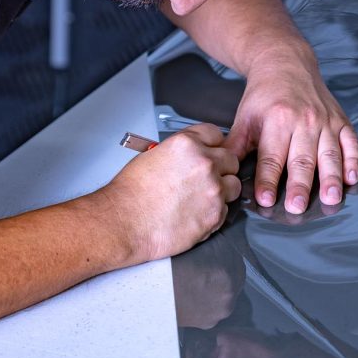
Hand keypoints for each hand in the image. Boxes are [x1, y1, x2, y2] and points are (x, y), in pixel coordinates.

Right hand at [100, 123, 240, 261]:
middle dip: (220, 168)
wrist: (124, 222)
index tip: (210, 152)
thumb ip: (180, 152)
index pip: (216, 134)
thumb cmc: (131, 194)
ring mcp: (213, 189)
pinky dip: (214, 212)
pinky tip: (195, 213)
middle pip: (230, 159)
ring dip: (222, 191)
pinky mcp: (215, 214)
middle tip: (204, 179)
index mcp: (187, 145)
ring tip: (199, 199)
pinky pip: (225, 209)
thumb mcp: (153, 155)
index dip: (212, 145)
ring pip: (233, 185)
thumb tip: (191, 155)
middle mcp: (204, 164)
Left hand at [224, 48, 357, 214]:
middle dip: (300, 185)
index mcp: (277, 120)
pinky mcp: (340, 120)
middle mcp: (304, 120)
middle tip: (297, 207)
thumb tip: (222, 171)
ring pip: (329, 154)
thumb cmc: (264, 96)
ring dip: (331, 178)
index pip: (271, 156)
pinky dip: (353, 161)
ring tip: (331, 199)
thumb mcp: (244, 118)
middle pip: (302, 158)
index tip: (264, 199)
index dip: (267, 179)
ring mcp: (325, 120)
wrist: (285, 63)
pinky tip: (352, 179)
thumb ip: (235, 146)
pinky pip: (351, 142)